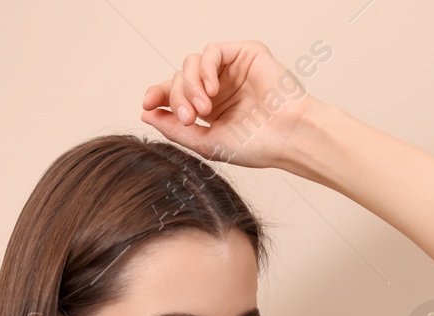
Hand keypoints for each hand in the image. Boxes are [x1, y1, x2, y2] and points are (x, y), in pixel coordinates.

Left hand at [140, 40, 319, 170]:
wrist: (288, 137)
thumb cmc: (257, 145)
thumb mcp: (206, 143)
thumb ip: (175, 128)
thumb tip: (145, 114)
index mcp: (209, 109)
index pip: (174, 94)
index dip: (157, 95)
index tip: (146, 104)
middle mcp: (218, 87)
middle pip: (179, 79)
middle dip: (178, 98)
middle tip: (192, 118)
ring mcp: (231, 70)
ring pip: (191, 63)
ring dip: (191, 85)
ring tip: (204, 108)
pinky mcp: (244, 54)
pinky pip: (212, 51)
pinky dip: (205, 69)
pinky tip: (212, 90)